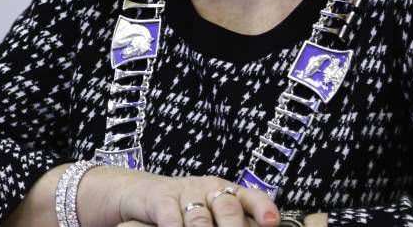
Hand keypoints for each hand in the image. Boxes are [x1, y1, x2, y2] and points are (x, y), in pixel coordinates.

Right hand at [109, 171, 280, 226]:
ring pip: (200, 218)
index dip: (263, 209)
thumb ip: (232, 222)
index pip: (252, 197)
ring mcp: (185, 191)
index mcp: (228, 192)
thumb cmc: (184, 209)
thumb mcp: (211, 215)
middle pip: (228, 208)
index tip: (271, 223)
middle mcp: (210, 189)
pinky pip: (171, 216)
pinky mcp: (161, 197)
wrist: (141, 193)